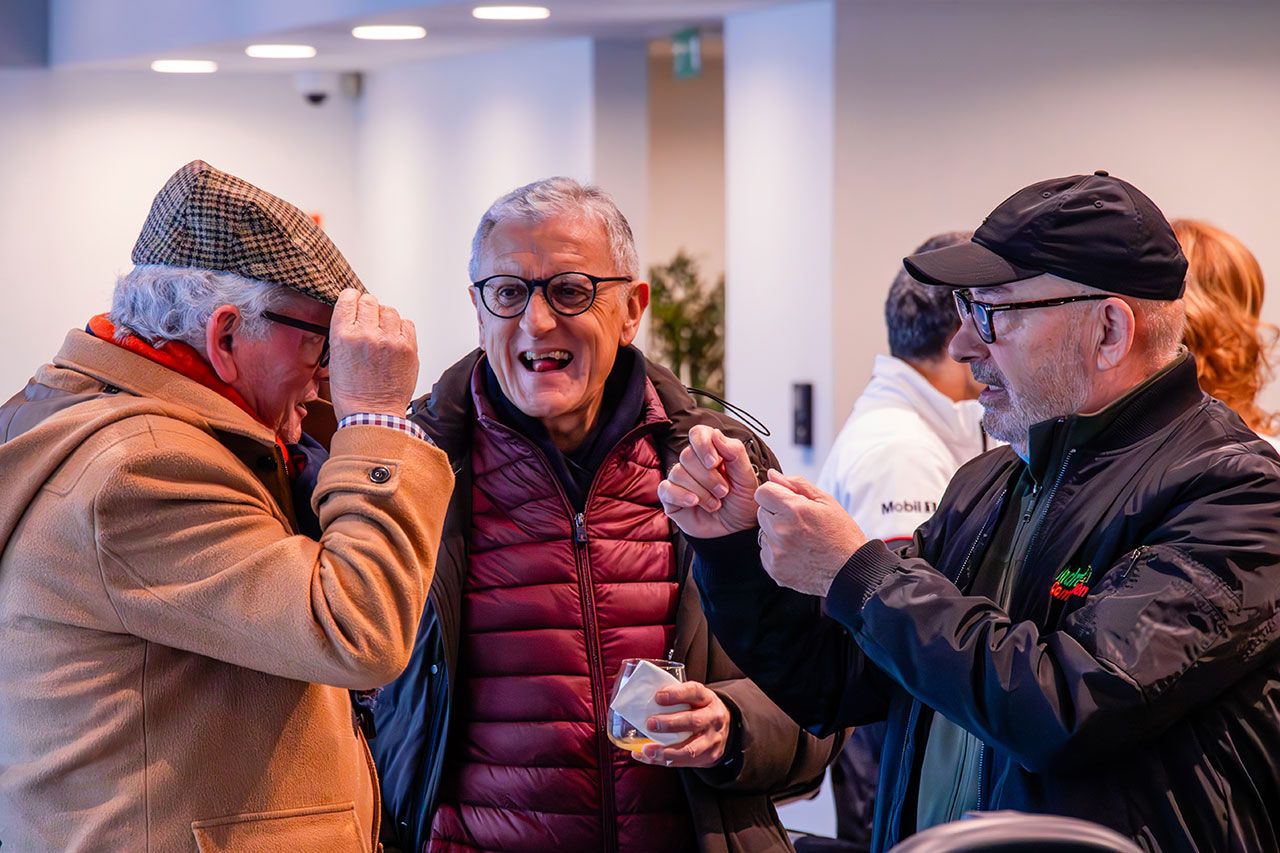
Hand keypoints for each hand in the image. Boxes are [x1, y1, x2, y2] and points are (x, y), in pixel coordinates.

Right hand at [327, 290, 418, 420]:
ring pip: (390, 310)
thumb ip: (345, 333)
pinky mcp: (408, 348)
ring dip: (385, 318)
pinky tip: (394, 340)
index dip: (352, 298)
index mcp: (344, 336)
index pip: (348, 299)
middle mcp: (367, 334)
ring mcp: (390, 340)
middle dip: (369, 308)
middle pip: (370, 300)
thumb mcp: (335, 359)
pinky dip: (401, 328)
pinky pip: (407, 323)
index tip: (354, 301)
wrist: (372, 415)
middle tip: (369, 320)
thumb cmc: (352, 394)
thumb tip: (355, 317)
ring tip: (382, 333)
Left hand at [632, 681, 732, 768]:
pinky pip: (683, 762)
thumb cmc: (702, 710)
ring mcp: (712, 740)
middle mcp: (713, 719)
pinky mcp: (708, 757)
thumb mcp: (695, 698)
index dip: (676, 694)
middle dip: (670, 724)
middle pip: (693, 722)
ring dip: (666, 751)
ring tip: (647, 750)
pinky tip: (647, 756)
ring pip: (690, 749)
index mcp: (707, 699)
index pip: (694, 692)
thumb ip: (676, 697)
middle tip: (651, 724)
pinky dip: (662, 761)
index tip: (658, 697)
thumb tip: (644, 698)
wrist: (726, 730)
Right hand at [658, 426, 758, 537]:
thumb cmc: (742, 502)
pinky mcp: (670, 497)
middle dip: (708, 477)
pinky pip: (666, 489)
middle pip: (688, 455)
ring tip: (716, 503)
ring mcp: (680, 479)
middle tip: (724, 492)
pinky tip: (695, 503)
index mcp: (712, 451)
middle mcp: (693, 462)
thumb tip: (717, 435)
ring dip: (701, 491)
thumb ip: (735, 453)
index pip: (698, 434)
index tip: (715, 462)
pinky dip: (681, 495)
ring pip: (678, 473)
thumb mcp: (747, 478)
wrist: (736, 531)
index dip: (703, 445)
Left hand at [755, 469, 867, 596]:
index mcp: (794, 510)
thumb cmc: (841, 535)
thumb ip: (797, 484)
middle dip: (776, 513)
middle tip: (799, 523)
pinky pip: (766, 552)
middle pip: (761, 511)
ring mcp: (776, 552)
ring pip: (763, 532)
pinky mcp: (774, 569)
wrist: (850, 571)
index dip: (775, 494)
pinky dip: (777, 551)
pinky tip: (797, 553)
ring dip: (776, 533)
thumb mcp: (826, 502)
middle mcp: (781, 531)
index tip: (787, 501)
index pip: (762, 492)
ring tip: (800, 539)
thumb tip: (773, 475)